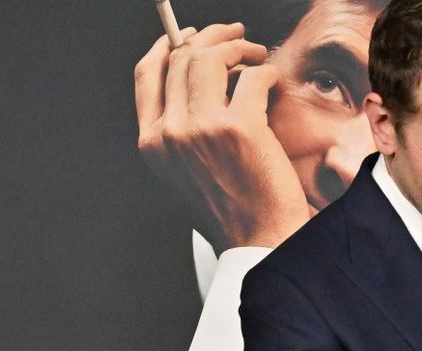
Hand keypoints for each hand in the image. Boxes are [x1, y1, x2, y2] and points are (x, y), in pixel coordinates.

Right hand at [135, 24, 311, 251]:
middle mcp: (170, 134)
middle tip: (237, 36)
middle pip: (180, 59)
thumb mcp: (184, 173)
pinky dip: (266, 72)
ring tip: (257, 55)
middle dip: (211, 37)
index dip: (167, 47)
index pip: (147, 76)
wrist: (260, 242)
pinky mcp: (239, 128)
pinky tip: (274, 80)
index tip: (188, 36)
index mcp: (152, 144)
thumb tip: (194, 83)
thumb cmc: (232, 211)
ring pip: (210, 59)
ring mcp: (201, 129)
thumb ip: (179, 132)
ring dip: (238, 47)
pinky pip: (252, 78)